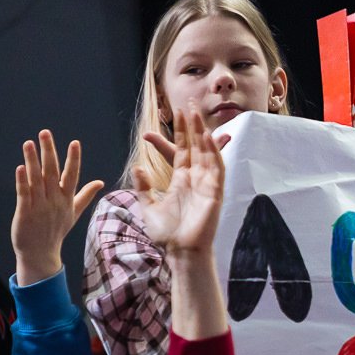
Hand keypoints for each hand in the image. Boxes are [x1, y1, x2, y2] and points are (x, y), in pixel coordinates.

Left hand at [11, 129, 104, 285]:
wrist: (41, 254)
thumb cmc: (56, 231)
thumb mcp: (74, 212)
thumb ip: (85, 195)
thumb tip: (100, 182)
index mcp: (67, 199)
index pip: (72, 176)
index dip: (73, 159)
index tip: (75, 142)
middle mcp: (54, 201)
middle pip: (53, 172)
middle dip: (49, 151)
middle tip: (45, 132)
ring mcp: (40, 207)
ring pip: (36, 180)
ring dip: (33, 161)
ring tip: (29, 143)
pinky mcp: (25, 213)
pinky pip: (24, 194)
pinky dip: (22, 181)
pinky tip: (20, 168)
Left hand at [134, 112, 223, 259]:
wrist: (180, 252)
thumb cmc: (167, 235)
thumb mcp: (148, 208)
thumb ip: (144, 188)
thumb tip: (137, 168)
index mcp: (181, 180)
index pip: (181, 150)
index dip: (177, 133)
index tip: (173, 116)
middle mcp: (195, 178)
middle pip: (195, 145)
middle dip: (191, 125)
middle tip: (188, 103)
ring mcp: (207, 184)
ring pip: (205, 152)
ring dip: (201, 132)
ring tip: (196, 113)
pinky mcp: (215, 191)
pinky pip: (216, 167)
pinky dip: (212, 152)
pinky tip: (207, 137)